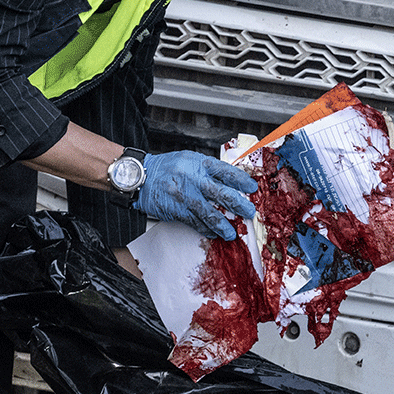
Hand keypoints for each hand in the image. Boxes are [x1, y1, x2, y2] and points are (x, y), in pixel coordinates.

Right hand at [134, 151, 256, 240]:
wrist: (141, 177)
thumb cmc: (167, 168)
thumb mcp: (189, 160)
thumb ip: (208, 170)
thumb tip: (230, 183)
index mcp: (199, 163)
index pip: (226, 171)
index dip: (241, 180)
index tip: (253, 188)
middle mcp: (193, 178)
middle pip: (221, 193)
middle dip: (238, 204)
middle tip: (249, 212)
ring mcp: (185, 195)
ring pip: (209, 212)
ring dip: (223, 224)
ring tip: (232, 232)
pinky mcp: (177, 210)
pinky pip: (195, 222)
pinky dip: (206, 229)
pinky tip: (213, 233)